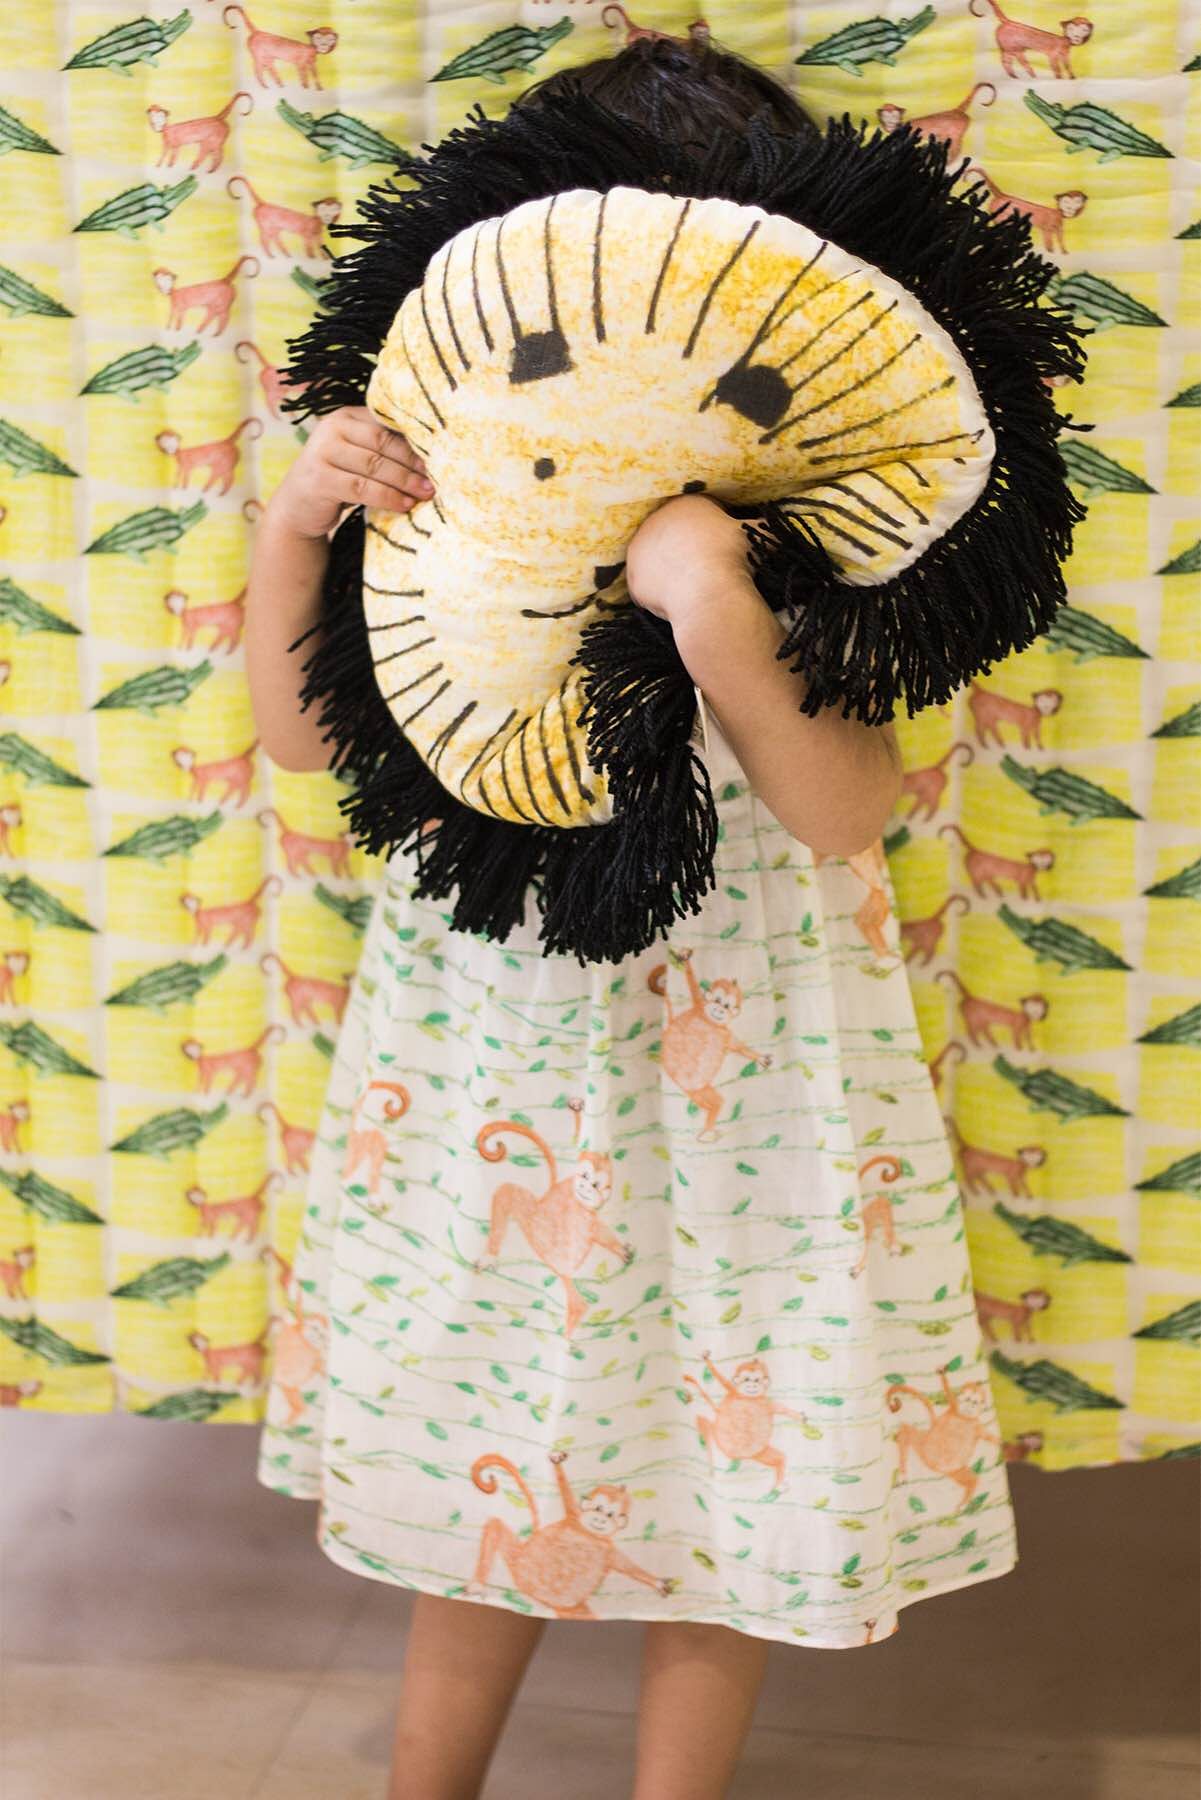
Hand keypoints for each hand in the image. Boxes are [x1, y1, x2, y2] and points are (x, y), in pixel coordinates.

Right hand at [270, 404, 433, 539]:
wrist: (298, 508)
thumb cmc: (338, 481)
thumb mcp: (358, 459)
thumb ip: (382, 450)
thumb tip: (431, 457)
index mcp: (346, 416)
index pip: (386, 424)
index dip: (414, 441)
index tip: (441, 457)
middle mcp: (331, 427)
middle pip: (382, 443)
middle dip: (412, 463)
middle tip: (436, 480)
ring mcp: (322, 451)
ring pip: (374, 465)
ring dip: (404, 482)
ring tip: (425, 494)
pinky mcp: (319, 479)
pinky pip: (362, 488)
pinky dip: (387, 497)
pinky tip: (404, 505)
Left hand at [626, 493, 755, 624]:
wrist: (707, 590)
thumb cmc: (733, 556)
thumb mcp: (755, 536)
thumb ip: (764, 526)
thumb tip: (787, 519)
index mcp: (686, 503)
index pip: (699, 513)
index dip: (712, 530)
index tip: (722, 547)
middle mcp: (656, 519)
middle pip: (674, 534)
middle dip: (687, 548)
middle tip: (705, 568)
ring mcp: (640, 548)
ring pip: (657, 558)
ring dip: (671, 568)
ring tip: (691, 585)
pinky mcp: (633, 577)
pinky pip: (646, 584)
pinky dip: (659, 592)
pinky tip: (676, 600)